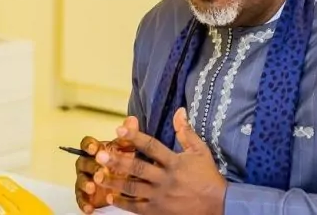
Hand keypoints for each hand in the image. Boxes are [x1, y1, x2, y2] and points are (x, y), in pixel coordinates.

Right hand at [74, 116, 138, 213]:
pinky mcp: (86, 195)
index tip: (95, 148)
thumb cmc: (125, 163)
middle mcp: (88, 163)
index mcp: (97, 150)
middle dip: (90, 166)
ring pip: (80, 180)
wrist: (128, 182)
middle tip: (98, 170)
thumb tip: (132, 119)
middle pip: (83, 162)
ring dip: (84, 184)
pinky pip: (81, 199)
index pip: (87, 144)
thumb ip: (129, 136)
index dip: (89, 145)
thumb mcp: (130, 150)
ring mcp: (86, 179)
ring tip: (92, 188)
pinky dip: (84, 204)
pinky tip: (90, 209)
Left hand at [94, 107, 226, 214]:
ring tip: (97, 176)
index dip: (135, 137)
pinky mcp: (158, 211)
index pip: (152, 146)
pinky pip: (136, 207)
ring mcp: (160, 197)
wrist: (218, 205)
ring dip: (114, 182)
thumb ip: (186, 132)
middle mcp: (165, 179)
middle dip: (118, 161)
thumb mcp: (200, 151)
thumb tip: (180, 110)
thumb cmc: (208, 176)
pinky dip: (122, 202)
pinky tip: (110, 197)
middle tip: (101, 155)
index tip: (119, 129)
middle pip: (138, 168)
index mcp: (175, 162)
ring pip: (133, 188)